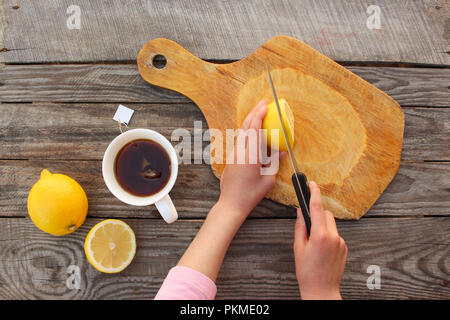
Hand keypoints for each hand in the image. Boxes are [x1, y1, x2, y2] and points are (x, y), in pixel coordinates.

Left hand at [219, 100, 284, 218]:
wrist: (231, 203)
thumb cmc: (251, 194)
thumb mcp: (268, 179)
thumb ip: (274, 162)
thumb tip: (280, 151)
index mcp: (251, 156)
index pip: (254, 129)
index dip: (259, 115)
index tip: (266, 106)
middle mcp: (240, 152)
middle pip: (246, 126)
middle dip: (254, 113)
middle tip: (263, 104)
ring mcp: (234, 154)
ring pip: (241, 132)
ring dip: (249, 121)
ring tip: (258, 113)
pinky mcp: (231, 158)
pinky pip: (240, 140)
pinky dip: (247, 131)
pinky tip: (252, 130)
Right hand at [294, 181, 347, 299]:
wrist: (321, 290)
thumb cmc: (307, 272)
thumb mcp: (298, 247)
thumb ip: (300, 227)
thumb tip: (300, 212)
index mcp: (320, 235)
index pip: (317, 208)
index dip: (314, 193)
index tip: (311, 184)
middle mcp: (334, 237)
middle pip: (325, 214)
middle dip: (316, 215)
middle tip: (307, 227)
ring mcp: (341, 242)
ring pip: (331, 224)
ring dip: (322, 226)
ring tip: (314, 243)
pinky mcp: (345, 248)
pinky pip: (336, 235)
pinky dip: (328, 236)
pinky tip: (321, 250)